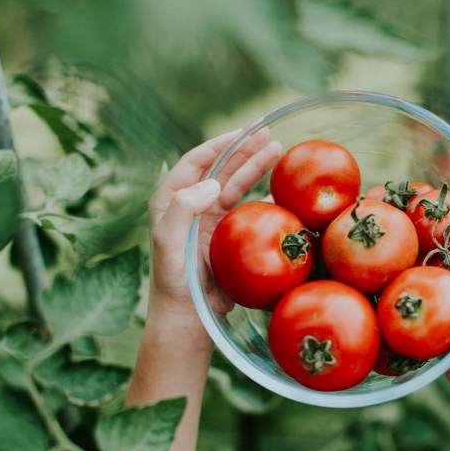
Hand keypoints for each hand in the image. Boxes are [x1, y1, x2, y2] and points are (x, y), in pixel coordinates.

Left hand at [147, 127, 281, 325]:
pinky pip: (248, 209)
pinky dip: (264, 197)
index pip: (196, 162)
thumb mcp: (168, 243)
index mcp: (171, 200)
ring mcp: (210, 221)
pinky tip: (281, 189)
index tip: (242, 132)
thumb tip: (212, 183)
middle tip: (267, 133)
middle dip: (243, 149)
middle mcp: (190, 205)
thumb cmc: (174, 282)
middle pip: (220, 168)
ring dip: (256, 167)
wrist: (188, 318)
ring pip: (236, 185)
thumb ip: (182, 209)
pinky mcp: (227, 236)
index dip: (219, 144)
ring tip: (278, 150)